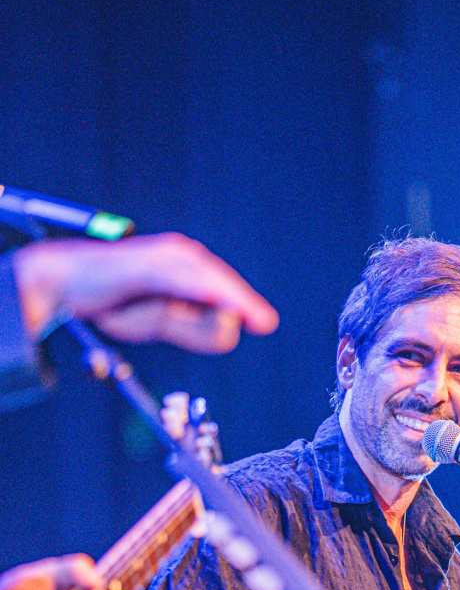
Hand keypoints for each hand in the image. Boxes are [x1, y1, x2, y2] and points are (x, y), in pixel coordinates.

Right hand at [12, 233, 278, 352]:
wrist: (64, 285)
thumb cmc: (115, 301)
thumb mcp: (162, 322)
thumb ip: (196, 329)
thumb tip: (232, 333)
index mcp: (184, 267)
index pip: (221, 286)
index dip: (244, 303)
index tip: (264, 322)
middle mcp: (177, 255)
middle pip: (217, 280)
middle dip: (241, 300)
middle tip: (264, 322)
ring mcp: (159, 257)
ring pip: (201, 277)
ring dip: (225, 295)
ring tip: (244, 314)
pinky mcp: (141, 263)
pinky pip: (171, 276)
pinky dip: (192, 286)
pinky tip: (212, 295)